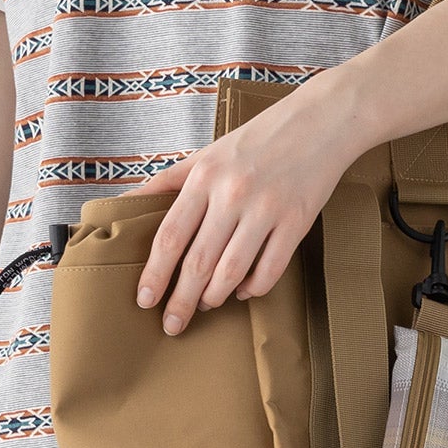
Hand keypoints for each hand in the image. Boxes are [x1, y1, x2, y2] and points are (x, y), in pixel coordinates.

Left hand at [124, 82, 361, 333]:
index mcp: (206, 177)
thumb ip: (169, 182)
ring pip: (232, 272)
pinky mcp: (297, 222)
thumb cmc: (259, 140)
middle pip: (198, 262)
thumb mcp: (208, 153)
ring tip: (206, 306)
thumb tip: (126, 204)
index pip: (170, 236)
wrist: (320, 121)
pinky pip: (269, 270)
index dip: (155, 273)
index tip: (145, 300)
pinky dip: (253, 288)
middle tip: (172, 326)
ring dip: (215, 297)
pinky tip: (242, 292)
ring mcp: (267, 210)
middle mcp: (233, 194)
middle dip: (181, 301)